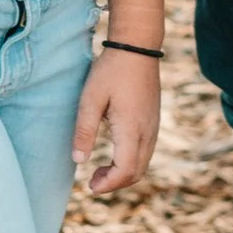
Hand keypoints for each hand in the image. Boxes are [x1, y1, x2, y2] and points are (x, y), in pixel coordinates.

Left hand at [74, 48, 160, 194]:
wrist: (137, 47)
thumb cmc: (111, 71)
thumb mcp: (90, 99)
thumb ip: (84, 131)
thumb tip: (78, 161)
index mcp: (131, 129)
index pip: (125, 171)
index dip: (108, 184)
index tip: (90, 186)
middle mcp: (147, 132)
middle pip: (137, 172)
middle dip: (115, 183)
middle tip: (93, 181)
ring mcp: (153, 126)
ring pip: (143, 163)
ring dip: (124, 174)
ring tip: (101, 171)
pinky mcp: (154, 120)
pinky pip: (146, 151)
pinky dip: (131, 162)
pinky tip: (115, 154)